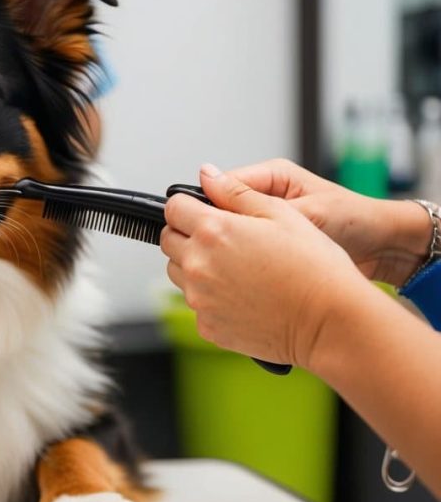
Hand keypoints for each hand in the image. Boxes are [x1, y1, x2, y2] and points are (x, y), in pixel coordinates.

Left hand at [161, 164, 369, 369]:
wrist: (331, 321)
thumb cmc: (314, 267)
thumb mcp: (281, 213)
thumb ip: (235, 192)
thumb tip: (207, 175)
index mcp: (213, 231)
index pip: (173, 208)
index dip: (188, 206)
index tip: (202, 211)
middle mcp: (198, 265)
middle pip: (170, 241)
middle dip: (189, 234)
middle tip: (223, 239)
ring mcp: (200, 299)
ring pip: (179, 273)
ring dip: (197, 265)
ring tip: (236, 268)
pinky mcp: (208, 326)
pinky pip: (197, 304)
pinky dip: (211, 297)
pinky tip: (242, 294)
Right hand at [228, 159, 431, 284]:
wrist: (385, 249)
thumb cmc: (356, 220)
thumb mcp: (305, 210)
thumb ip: (257, 201)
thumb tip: (209, 179)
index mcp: (270, 177)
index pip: (220, 187)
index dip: (208, 208)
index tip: (203, 229)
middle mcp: (264, 198)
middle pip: (219, 213)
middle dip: (219, 232)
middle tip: (220, 251)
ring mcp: (265, 224)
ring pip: (228, 236)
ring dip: (230, 250)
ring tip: (235, 265)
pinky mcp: (269, 246)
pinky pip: (243, 253)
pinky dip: (241, 264)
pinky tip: (243, 274)